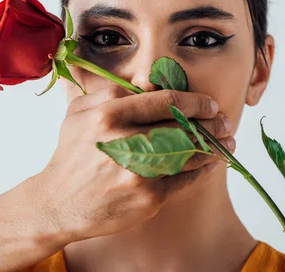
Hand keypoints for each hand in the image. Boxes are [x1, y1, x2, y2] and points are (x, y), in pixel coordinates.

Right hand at [38, 85, 235, 241]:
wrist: (58, 203)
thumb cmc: (73, 153)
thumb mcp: (80, 112)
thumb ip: (112, 92)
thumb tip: (149, 80)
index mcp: (109, 114)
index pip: (166, 100)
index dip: (195, 100)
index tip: (208, 103)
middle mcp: (125, 141)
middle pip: (183, 125)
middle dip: (211, 122)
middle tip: (224, 121)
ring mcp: (138, 171)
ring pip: (189, 152)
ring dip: (214, 146)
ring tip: (226, 142)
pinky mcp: (147, 197)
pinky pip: (185, 179)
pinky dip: (202, 170)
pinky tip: (211, 163)